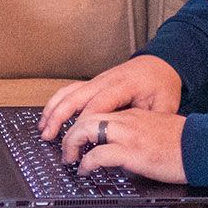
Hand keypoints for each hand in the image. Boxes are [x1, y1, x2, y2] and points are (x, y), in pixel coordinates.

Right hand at [38, 55, 180, 139]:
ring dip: (53, 110)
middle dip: (60, 118)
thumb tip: (140, 144)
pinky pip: (70, 90)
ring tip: (42, 130)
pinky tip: (49, 116)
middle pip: (75, 98)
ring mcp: (97, 80)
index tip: (77, 144)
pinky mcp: (93, 82)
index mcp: (123, 86)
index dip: (85, 125)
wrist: (160, 63)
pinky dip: (57, 102)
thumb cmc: (162, 85)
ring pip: (68, 92)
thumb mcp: (165, 105)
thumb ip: (151, 123)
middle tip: (49, 138)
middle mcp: (105, 81)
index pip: (97, 106)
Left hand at [61, 109, 187, 182]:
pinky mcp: (133, 152)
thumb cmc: (185, 143)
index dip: (82, 125)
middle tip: (66, 151)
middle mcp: (128, 120)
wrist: (204, 146)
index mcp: (134, 114)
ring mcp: (129, 135)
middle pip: (87, 117)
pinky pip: (99, 154)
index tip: (76, 138)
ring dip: (72, 144)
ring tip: (70, 159)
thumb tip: (123, 148)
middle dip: (70, 133)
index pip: (99, 112)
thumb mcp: (157, 131)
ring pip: (87, 129)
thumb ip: (138, 133)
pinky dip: (87, 162)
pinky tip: (85, 171)